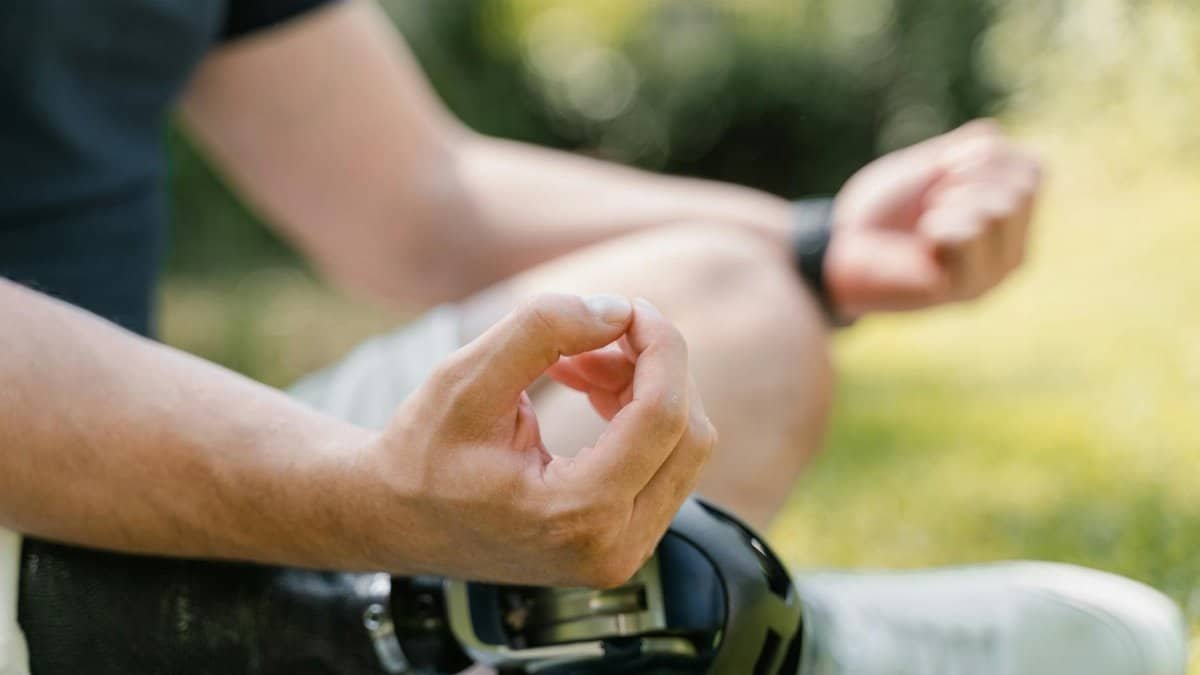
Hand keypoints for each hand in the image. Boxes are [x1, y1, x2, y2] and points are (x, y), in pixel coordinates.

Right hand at [359, 293, 714, 587]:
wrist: (394, 519)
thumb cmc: (421, 452)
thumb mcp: (464, 377)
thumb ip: (542, 330)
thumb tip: (618, 310)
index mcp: (576, 515)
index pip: (663, 417)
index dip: (661, 348)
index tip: (631, 306)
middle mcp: (613, 549)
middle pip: (687, 434)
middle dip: (653, 367)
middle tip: (598, 328)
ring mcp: (622, 554)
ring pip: (680, 448)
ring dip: (642, 387)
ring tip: (573, 359)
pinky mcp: (622, 543)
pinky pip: (660, 465)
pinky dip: (634, 413)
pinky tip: (585, 383)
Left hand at [826, 120, 1042, 319]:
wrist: (839, 250)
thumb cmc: (881, 211)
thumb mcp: (927, 166)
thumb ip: (965, 149)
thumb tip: (991, 137)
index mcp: (1010, 217)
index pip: (1032, 168)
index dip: (984, 157)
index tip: (945, 175)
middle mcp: (1012, 250)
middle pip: (1020, 188)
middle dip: (966, 180)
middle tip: (932, 205)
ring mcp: (994, 274)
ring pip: (997, 210)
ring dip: (949, 205)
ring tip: (926, 226)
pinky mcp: (966, 290)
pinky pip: (966, 234)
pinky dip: (937, 227)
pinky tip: (923, 246)